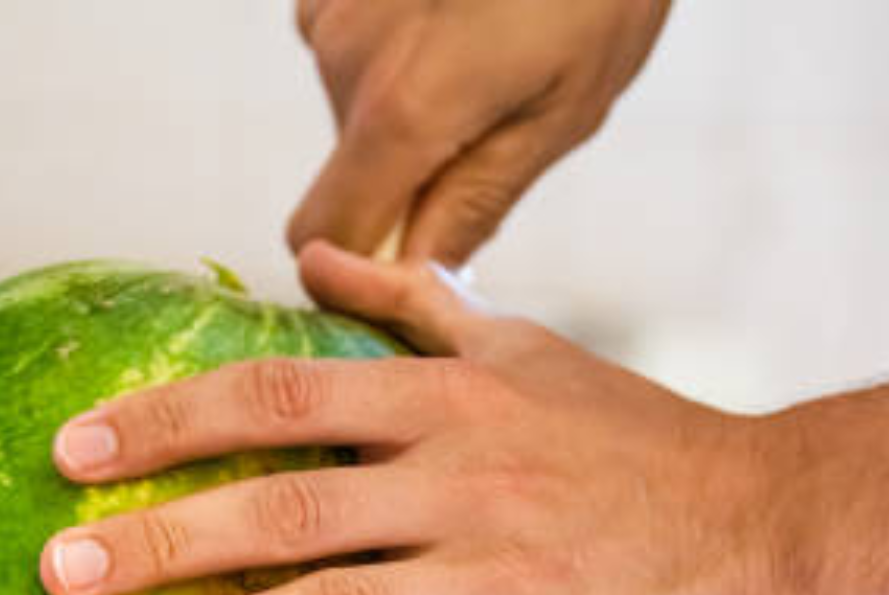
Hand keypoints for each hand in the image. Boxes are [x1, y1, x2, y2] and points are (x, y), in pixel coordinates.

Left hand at [41, 242, 801, 594]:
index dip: (168, 420)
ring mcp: (501, 584)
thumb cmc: (640, 437)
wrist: (776, 523)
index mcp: (451, 404)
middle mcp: (464, 485)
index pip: (280, 398)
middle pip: (283, 507)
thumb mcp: (530, 347)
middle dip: (160, 537)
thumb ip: (413, 306)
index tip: (75, 450)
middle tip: (57, 569)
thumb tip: (309, 261)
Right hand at [289, 0, 673, 264]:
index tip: (408, 260)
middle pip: (348, 164)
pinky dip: (398, 37)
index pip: (322, 236)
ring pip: (351, 96)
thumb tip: (424, 274)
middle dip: (409, 165)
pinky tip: (459, 3)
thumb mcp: (566, 108)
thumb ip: (480, 198)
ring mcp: (329, 4)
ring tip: (492, 40)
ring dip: (406, 93)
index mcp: (400, 113)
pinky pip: (351, 35)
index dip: (357, 263)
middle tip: (500, 111)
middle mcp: (342, 59)